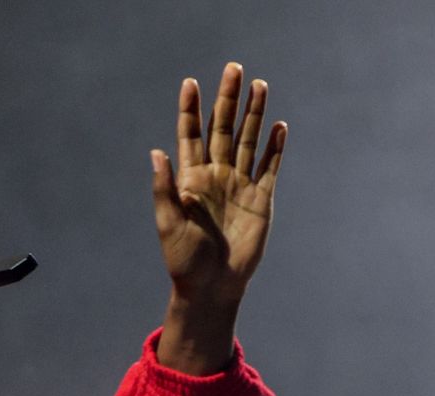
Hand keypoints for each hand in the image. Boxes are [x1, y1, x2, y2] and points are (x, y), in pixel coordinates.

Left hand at [151, 62, 286, 373]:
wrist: (212, 287)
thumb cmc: (184, 261)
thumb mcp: (168, 225)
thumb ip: (164, 189)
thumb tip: (156, 152)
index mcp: (190, 179)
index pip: (190, 135)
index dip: (190, 110)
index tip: (190, 83)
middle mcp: (216, 176)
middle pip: (223, 129)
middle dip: (228, 99)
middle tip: (234, 69)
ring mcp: (239, 186)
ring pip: (249, 141)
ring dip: (254, 114)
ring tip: (260, 85)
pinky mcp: (261, 200)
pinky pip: (269, 168)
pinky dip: (274, 148)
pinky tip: (278, 126)